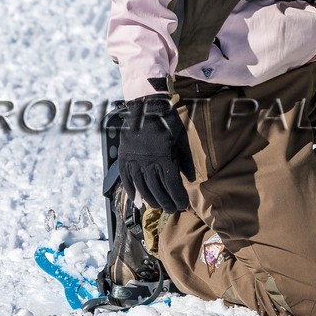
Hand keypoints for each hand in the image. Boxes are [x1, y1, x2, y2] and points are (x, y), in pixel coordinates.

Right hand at [116, 96, 194, 211]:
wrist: (145, 106)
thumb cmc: (167, 121)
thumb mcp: (181, 139)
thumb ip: (186, 161)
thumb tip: (190, 179)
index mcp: (164, 158)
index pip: (172, 185)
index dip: (178, 198)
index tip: (183, 205)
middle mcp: (147, 163)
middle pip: (157, 190)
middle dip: (166, 202)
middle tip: (172, 209)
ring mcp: (134, 162)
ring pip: (142, 188)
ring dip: (150, 200)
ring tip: (158, 206)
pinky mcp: (124, 158)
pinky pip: (126, 180)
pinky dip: (131, 191)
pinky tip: (137, 200)